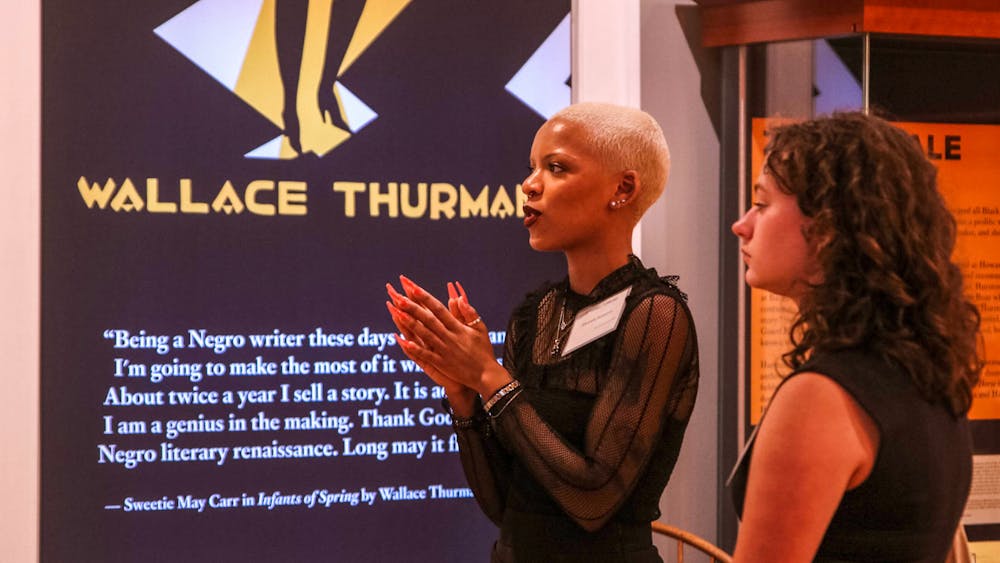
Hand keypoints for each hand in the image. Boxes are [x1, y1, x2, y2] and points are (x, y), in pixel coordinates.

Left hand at [386, 276, 509, 396]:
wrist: (487, 375)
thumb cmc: (484, 351)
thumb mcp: (480, 329)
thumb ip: (469, 313)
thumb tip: (459, 298)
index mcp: (458, 327)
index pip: (439, 309)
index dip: (425, 298)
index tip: (413, 287)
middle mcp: (450, 337)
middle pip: (428, 319)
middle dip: (413, 307)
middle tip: (398, 296)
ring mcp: (445, 350)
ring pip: (425, 334)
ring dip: (410, 324)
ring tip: (397, 313)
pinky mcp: (442, 364)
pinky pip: (427, 355)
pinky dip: (416, 349)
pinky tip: (404, 342)